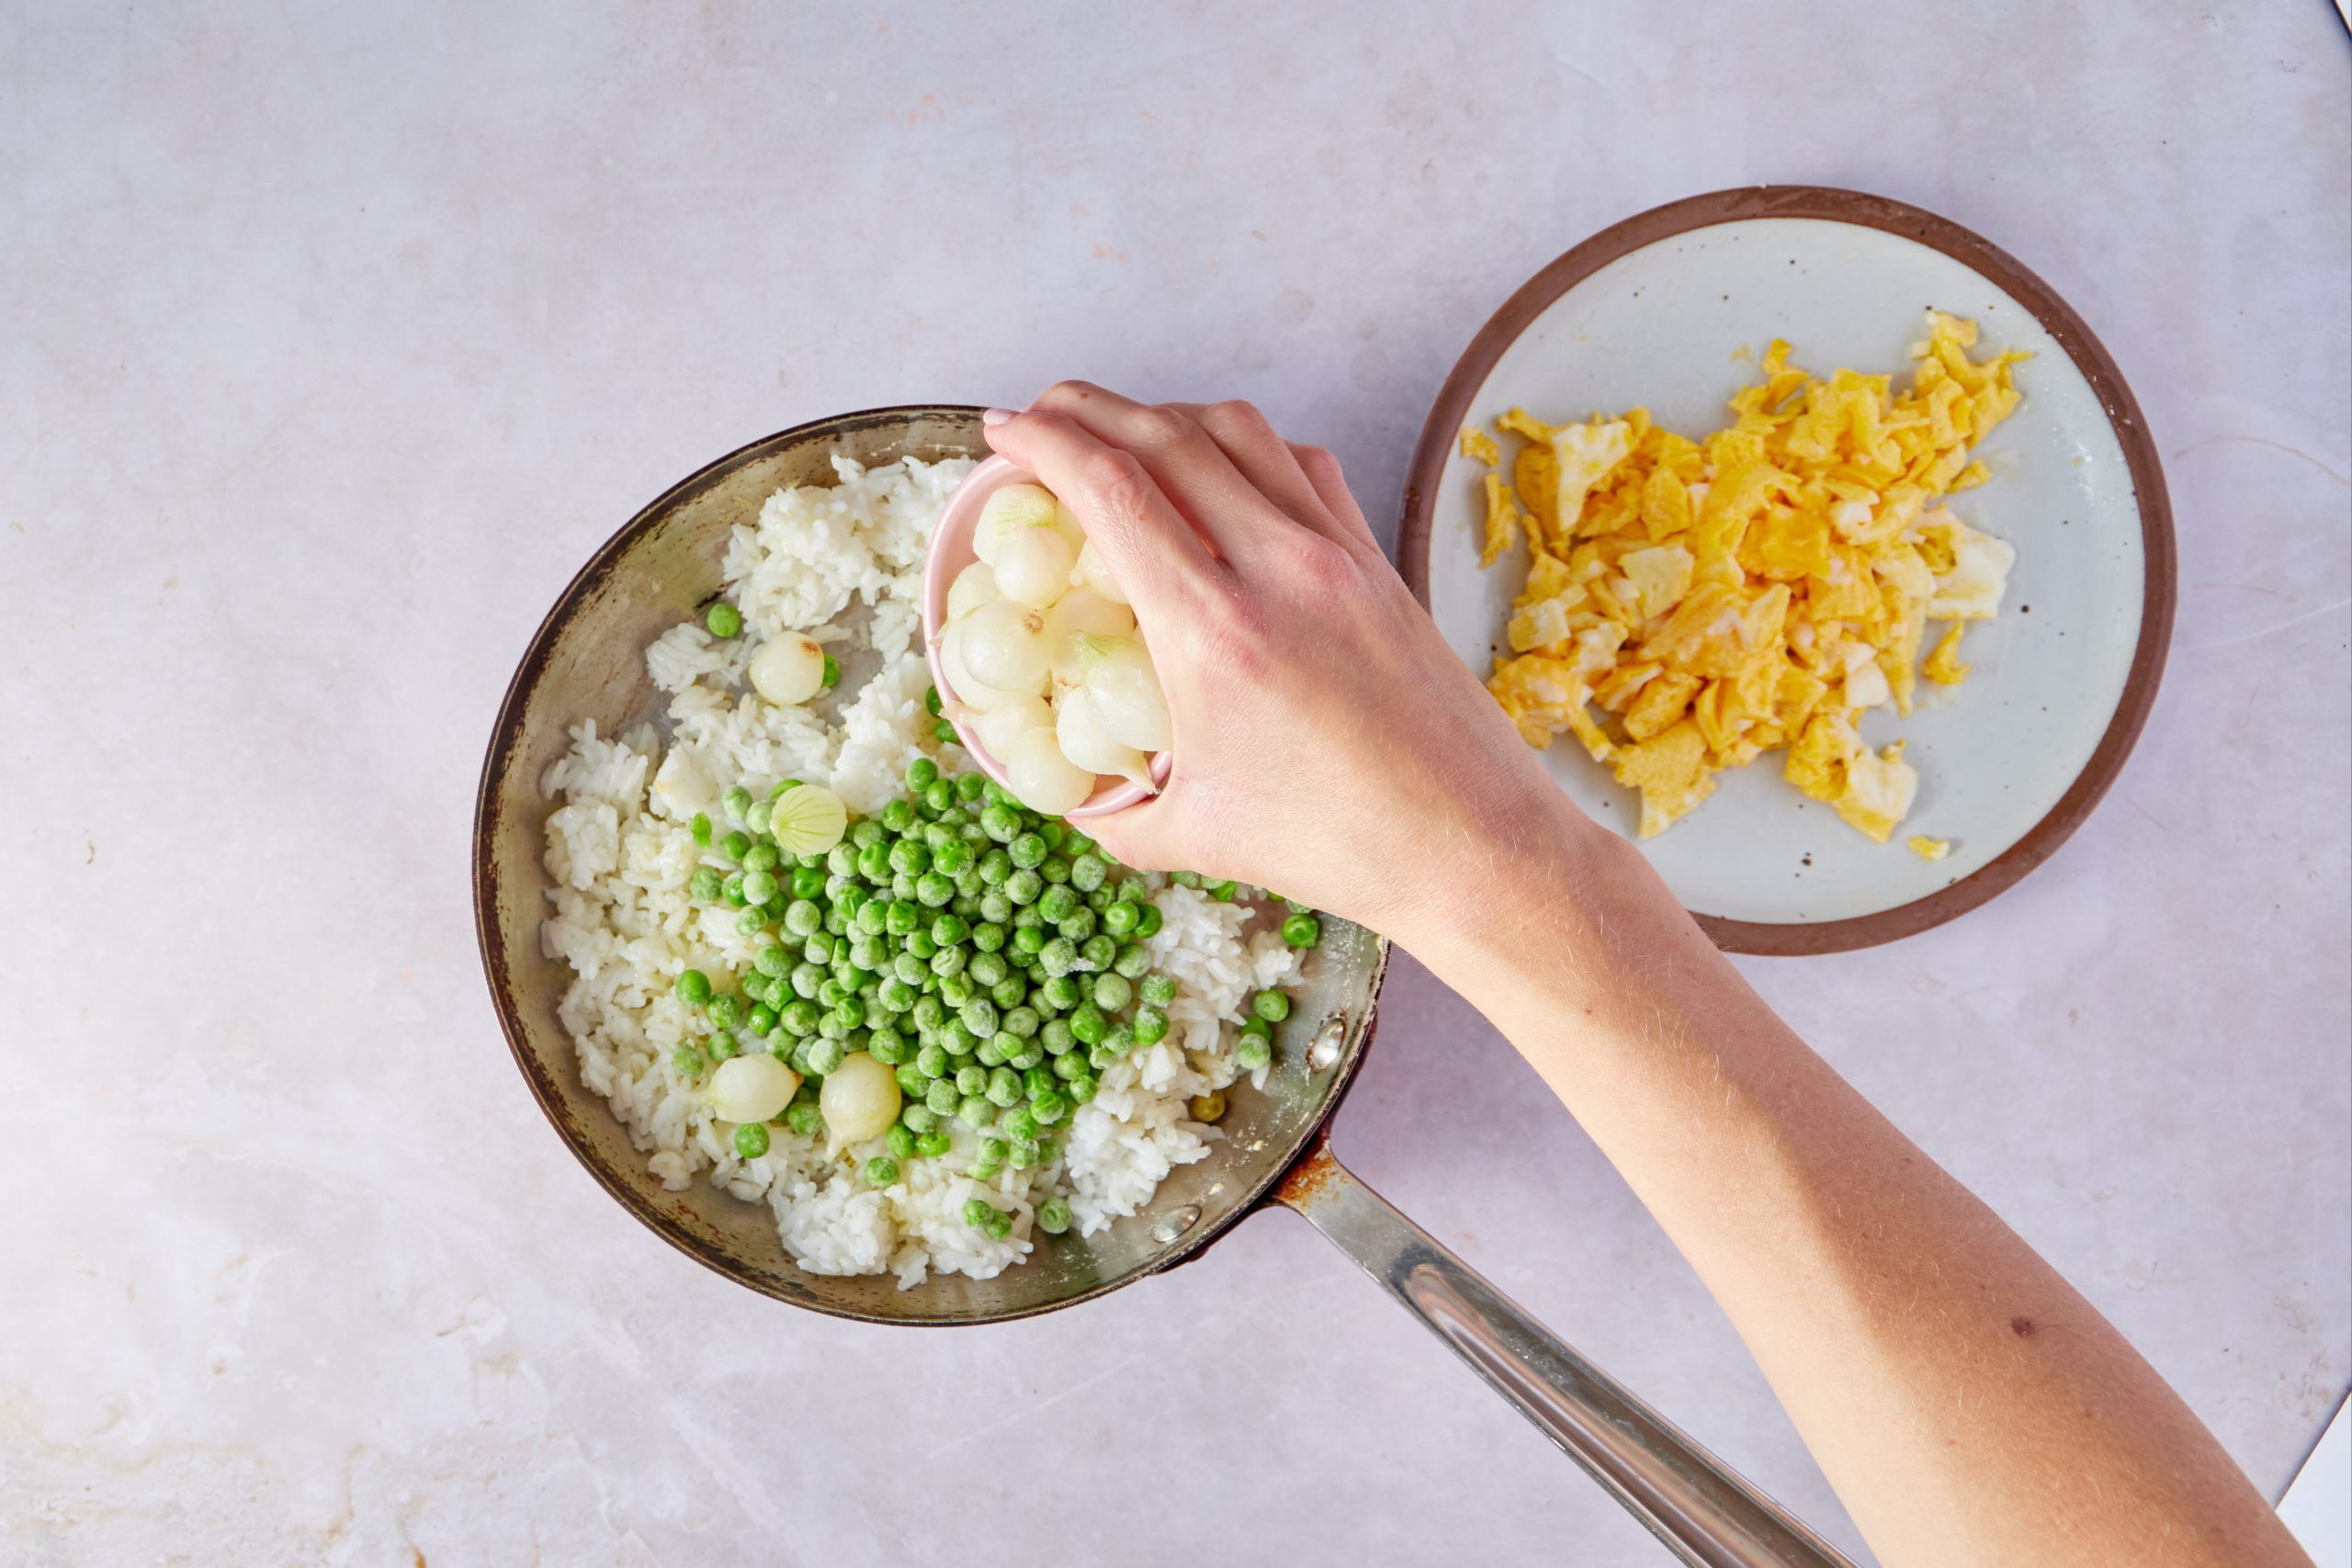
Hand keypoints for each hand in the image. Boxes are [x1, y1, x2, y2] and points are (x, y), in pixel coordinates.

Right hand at [983, 384, 1597, 941]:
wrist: (1474, 844)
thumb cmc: (1341, 849)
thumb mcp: (1195, 837)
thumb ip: (1116, 812)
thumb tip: (1070, 796)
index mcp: (1215, 632)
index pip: (1112, 489)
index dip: (1044, 440)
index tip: (1002, 432)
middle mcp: (1278, 569)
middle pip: (1165, 436)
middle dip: (1086, 408)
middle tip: (1040, 416)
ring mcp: (1338, 556)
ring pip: (1239, 432)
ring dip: (1165, 414)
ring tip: (1121, 431)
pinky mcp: (1379, 563)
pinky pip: (1303, 466)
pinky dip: (1247, 446)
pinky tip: (1223, 470)